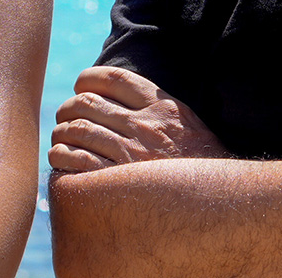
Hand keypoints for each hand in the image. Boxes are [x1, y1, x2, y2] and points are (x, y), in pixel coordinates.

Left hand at [49, 66, 226, 171]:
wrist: (221, 203)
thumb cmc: (203, 163)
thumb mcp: (188, 123)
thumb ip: (158, 105)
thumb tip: (123, 93)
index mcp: (162, 107)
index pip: (114, 78)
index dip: (88, 78)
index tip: (80, 86)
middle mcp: (145, 126)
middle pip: (88, 103)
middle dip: (69, 107)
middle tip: (65, 116)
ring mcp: (131, 155)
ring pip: (77, 130)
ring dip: (61, 132)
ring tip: (60, 138)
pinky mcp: (118, 183)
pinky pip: (76, 161)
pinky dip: (61, 156)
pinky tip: (60, 159)